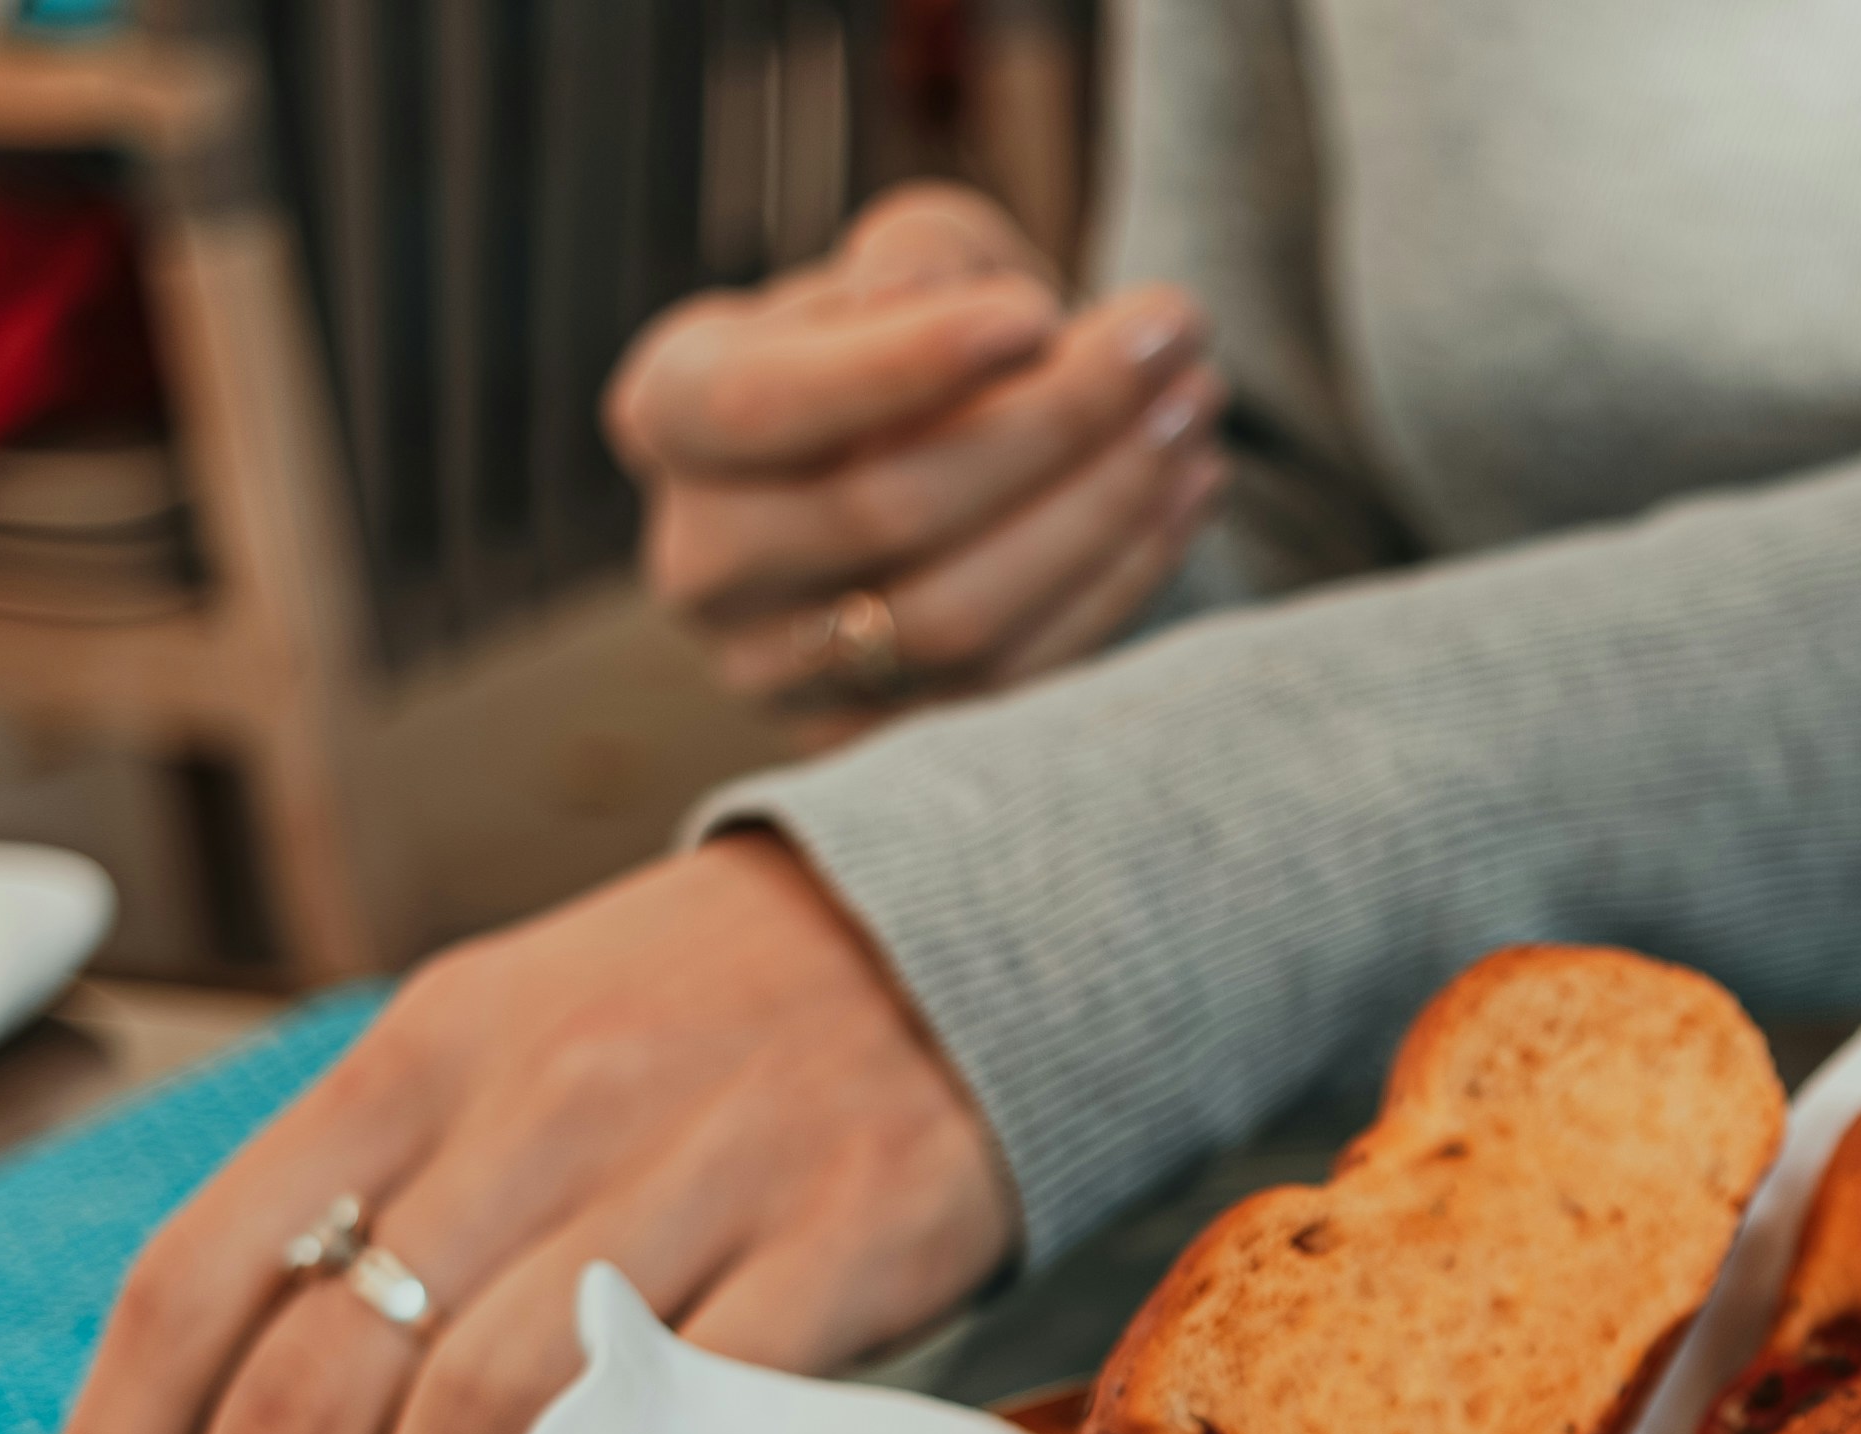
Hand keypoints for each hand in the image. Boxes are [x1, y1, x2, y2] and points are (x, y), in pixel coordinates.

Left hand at [2, 836, 1018, 1433]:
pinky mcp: (837, 1246)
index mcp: (414, 1059)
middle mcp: (524, 1114)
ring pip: (477, 1426)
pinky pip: (678, 1429)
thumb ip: (385, 1218)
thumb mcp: (504, 1056)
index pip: (199, 1284)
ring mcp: (684, 1181)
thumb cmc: (697, 1030)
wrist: (960, 933)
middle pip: (308, 1389)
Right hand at [607, 182, 1226, 718]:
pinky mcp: (879, 750)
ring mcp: (781, 674)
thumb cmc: (914, 333)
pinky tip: (1186, 490)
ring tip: (1194, 411)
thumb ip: (918, 258)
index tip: (1038, 308)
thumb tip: (942, 307)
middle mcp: (701, 560)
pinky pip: (1010, 684)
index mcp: (667, 411)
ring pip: (958, 616)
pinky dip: (1115, 582)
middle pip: (885, 510)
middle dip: (1055, 419)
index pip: (765, 405)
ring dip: (1103, 509)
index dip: (904, 364)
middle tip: (1173, 336)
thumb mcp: (908, 257)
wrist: (929, 456)